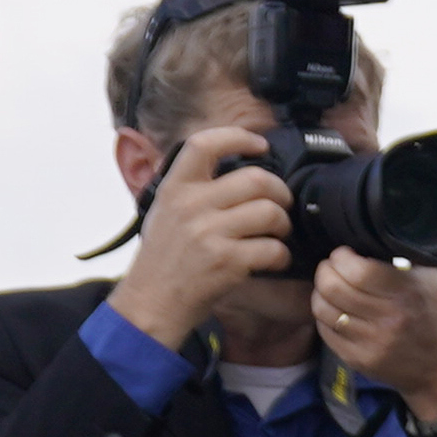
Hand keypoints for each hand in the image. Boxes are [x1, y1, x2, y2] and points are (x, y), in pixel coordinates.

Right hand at [107, 126, 291, 353]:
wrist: (152, 300)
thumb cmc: (164, 256)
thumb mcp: (165, 210)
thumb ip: (192, 188)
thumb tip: (233, 166)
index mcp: (174, 187)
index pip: (204, 144)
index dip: (237, 137)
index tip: (260, 144)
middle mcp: (190, 205)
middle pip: (256, 180)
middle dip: (280, 192)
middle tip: (281, 205)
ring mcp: (209, 233)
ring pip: (271, 213)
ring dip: (283, 225)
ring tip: (275, 234)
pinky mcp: (227, 261)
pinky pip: (274, 248)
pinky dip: (281, 255)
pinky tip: (272, 260)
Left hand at [307, 252, 436, 425]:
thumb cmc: (436, 313)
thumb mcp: (435, 276)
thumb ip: (415, 247)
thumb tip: (389, 219)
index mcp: (408, 293)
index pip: (356, 270)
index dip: (341, 257)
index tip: (345, 254)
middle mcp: (390, 319)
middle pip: (333, 287)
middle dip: (325, 271)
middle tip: (331, 268)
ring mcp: (373, 342)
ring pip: (323, 308)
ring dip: (320, 293)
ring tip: (331, 288)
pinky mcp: (360, 360)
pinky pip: (325, 331)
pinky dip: (325, 317)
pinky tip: (336, 310)